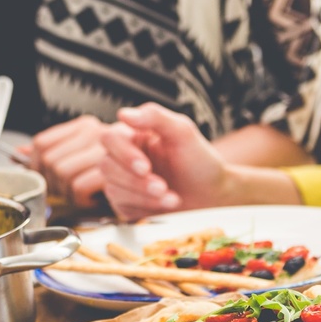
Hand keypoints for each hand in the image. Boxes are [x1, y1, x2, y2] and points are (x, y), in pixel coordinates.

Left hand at [22, 116, 110, 206]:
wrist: (159, 184)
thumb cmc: (118, 174)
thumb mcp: (81, 156)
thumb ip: (52, 150)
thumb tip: (19, 152)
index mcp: (85, 126)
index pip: (41, 144)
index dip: (37, 165)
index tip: (46, 177)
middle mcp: (95, 133)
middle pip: (49, 161)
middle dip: (54, 183)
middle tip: (68, 190)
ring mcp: (105, 150)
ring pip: (62, 174)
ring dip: (68, 192)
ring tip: (82, 194)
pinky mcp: (112, 171)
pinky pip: (78, 187)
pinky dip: (82, 199)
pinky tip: (93, 198)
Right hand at [100, 104, 226, 220]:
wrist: (213, 196)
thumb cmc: (200, 163)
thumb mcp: (184, 133)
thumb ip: (156, 117)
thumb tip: (125, 113)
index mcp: (135, 135)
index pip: (111, 138)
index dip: (124, 154)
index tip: (145, 167)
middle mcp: (125, 157)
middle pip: (107, 165)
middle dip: (136, 180)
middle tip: (161, 186)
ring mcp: (124, 181)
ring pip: (113, 188)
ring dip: (144, 195)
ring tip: (171, 198)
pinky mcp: (126, 203)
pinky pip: (122, 206)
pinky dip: (145, 207)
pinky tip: (165, 205)